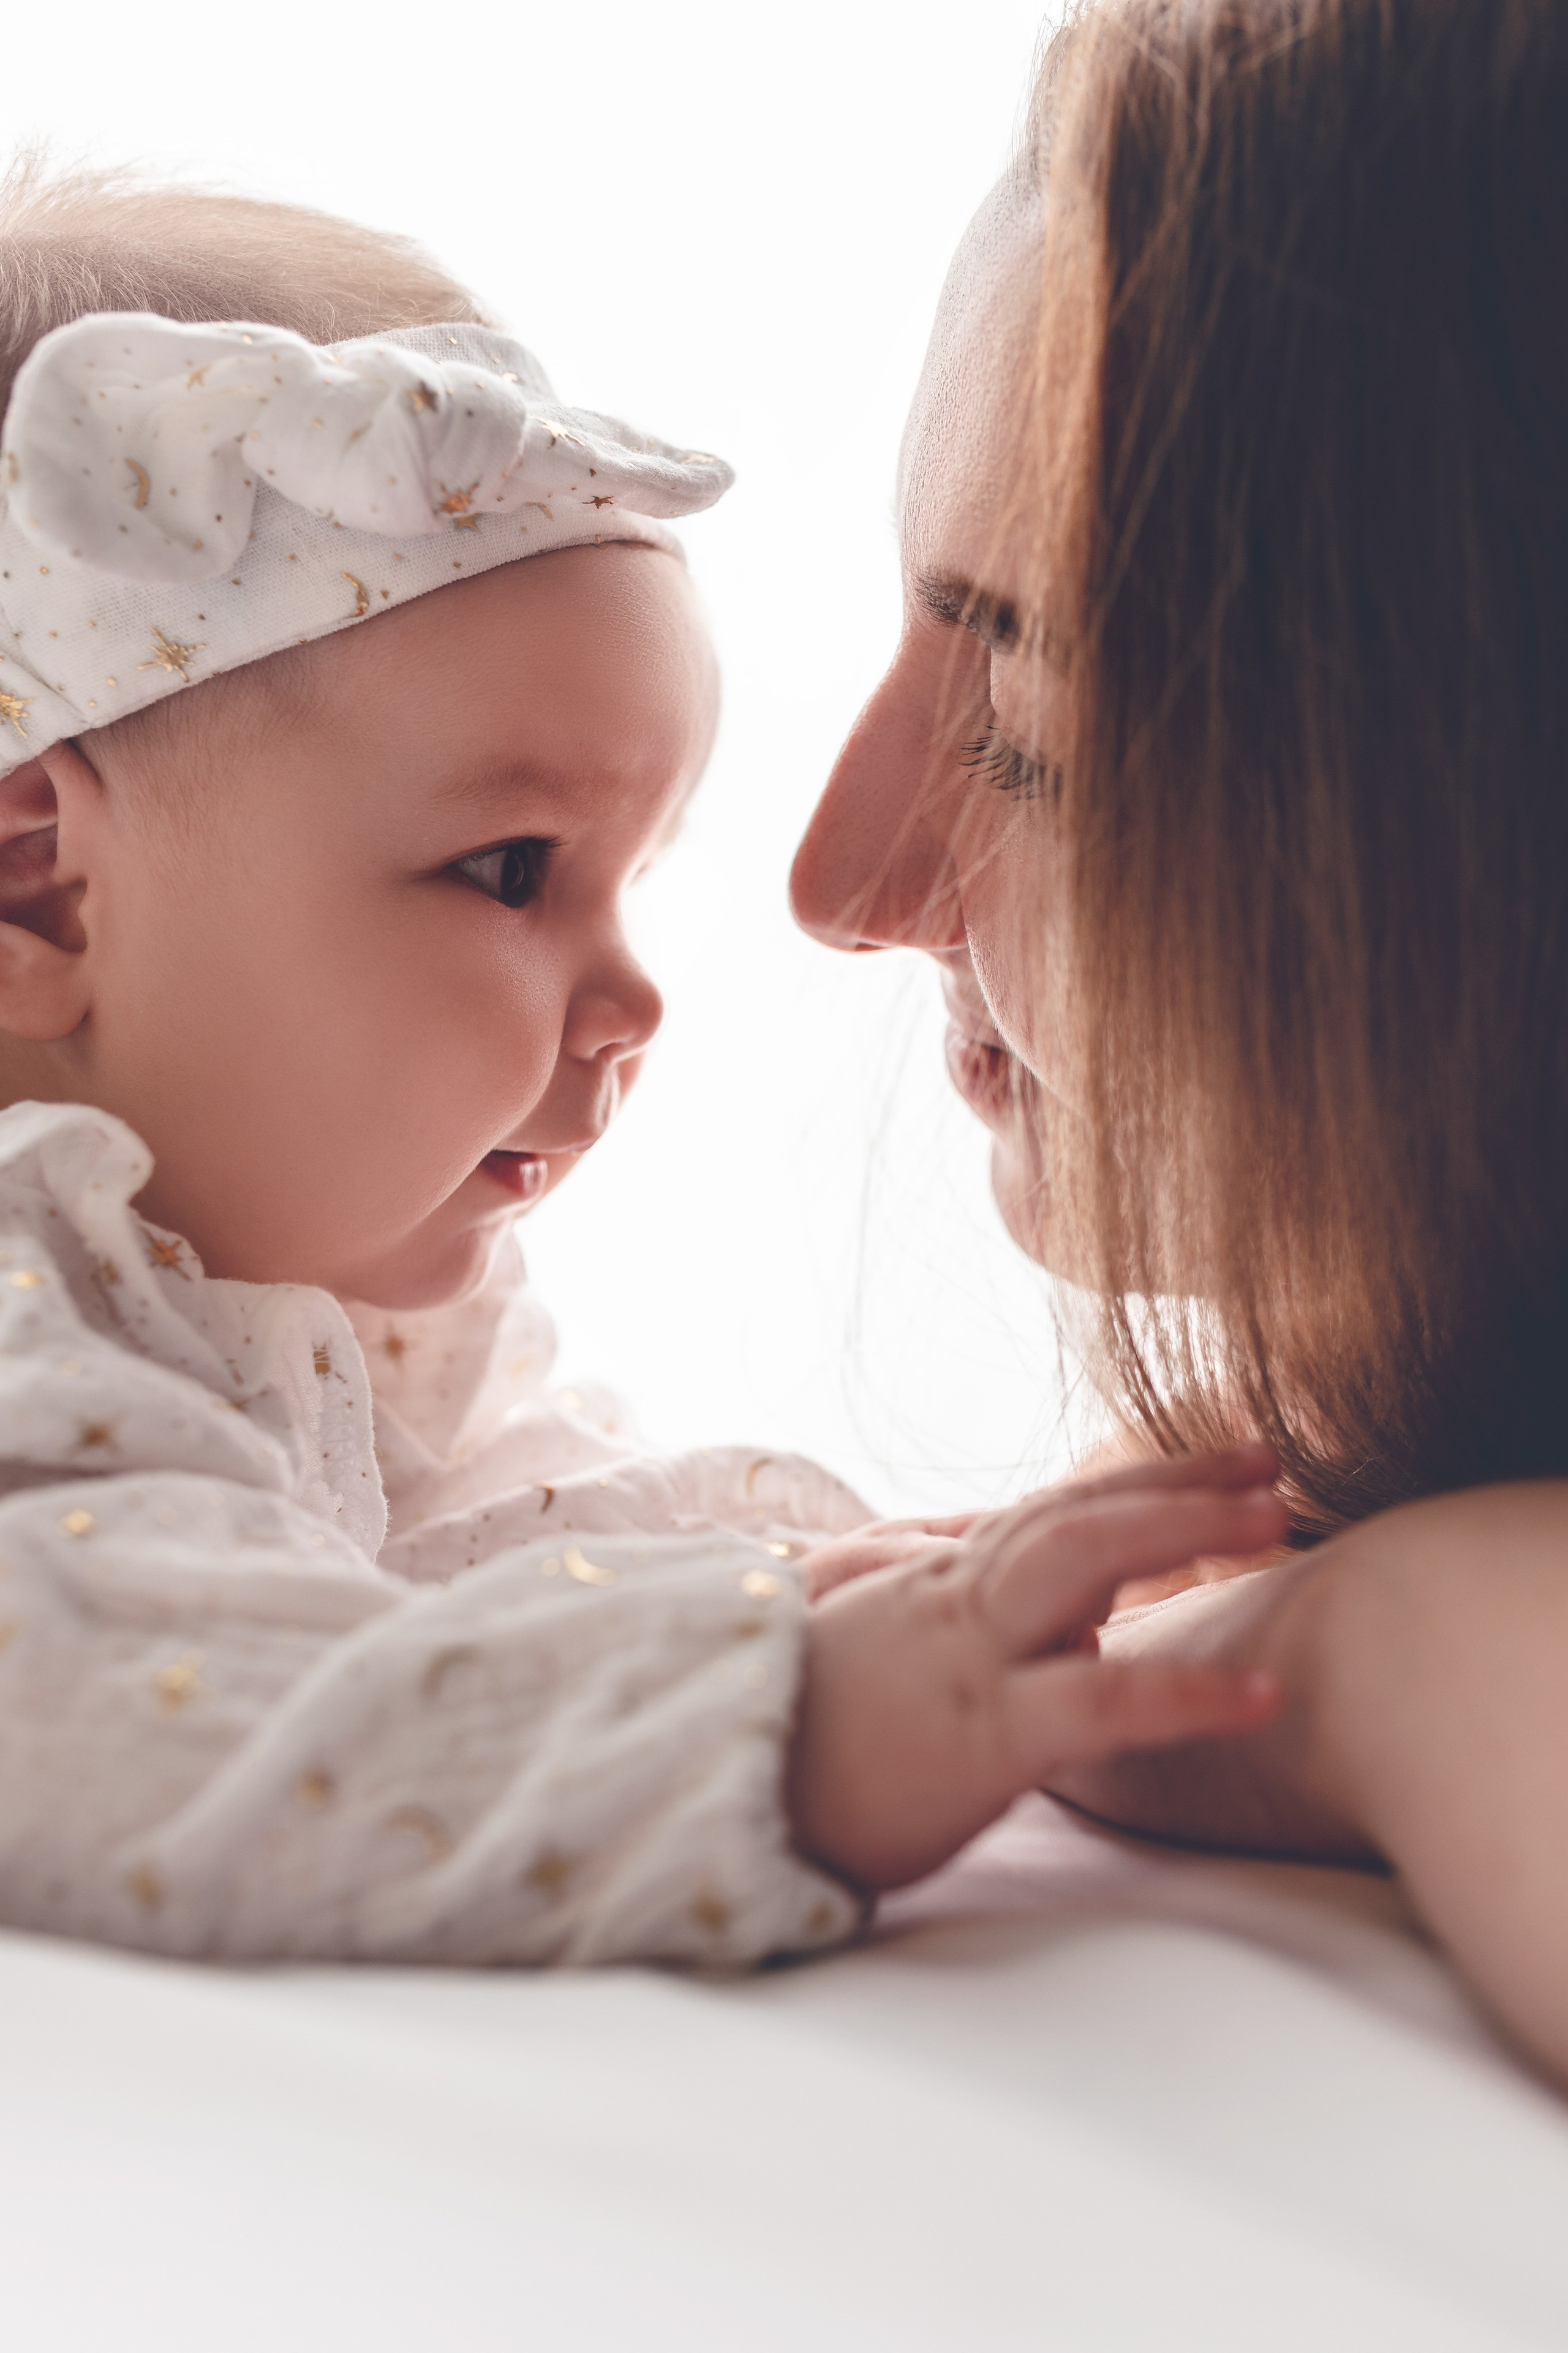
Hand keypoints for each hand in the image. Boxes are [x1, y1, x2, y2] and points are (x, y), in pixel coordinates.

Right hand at [788, 1449, 1288, 1892]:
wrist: (715, 1792)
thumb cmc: (798, 1742)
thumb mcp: (882, 1661)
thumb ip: (973, 1627)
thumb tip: (1075, 1633)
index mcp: (936, 1586)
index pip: (1050, 1508)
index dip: (1137, 1480)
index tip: (1220, 1462)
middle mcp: (954, 1599)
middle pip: (1076, 1512)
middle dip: (1177, 1483)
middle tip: (1271, 1465)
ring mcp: (969, 1658)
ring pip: (1080, 1563)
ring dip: (1184, 1532)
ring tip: (1276, 1521)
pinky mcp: (982, 1735)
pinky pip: (1099, 1702)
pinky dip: (1186, 1692)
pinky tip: (1260, 1691)